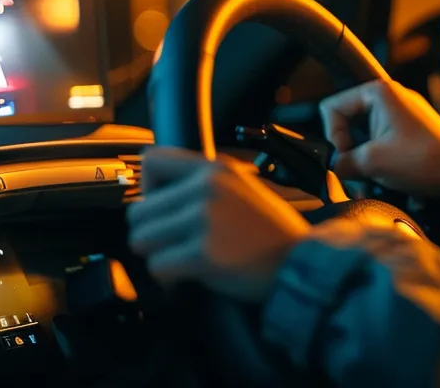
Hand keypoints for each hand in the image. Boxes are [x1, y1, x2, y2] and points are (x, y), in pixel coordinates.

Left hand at [126, 147, 311, 301]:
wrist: (302, 262)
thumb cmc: (271, 232)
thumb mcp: (242, 188)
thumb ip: (202, 184)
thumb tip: (154, 191)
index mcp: (215, 168)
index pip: (152, 161)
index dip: (149, 189)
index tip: (162, 208)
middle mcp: (207, 188)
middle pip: (137, 211)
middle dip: (152, 233)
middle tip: (177, 244)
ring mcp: (205, 220)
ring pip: (141, 240)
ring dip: (158, 255)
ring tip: (184, 259)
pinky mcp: (204, 254)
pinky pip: (158, 267)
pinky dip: (170, 277)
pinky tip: (191, 275)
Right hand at [317, 80, 439, 199]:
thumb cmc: (423, 160)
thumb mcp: (372, 162)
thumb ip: (343, 162)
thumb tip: (338, 167)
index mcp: (378, 92)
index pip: (332, 109)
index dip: (334, 137)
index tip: (349, 158)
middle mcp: (389, 99)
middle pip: (348, 127)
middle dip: (350, 158)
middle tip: (360, 180)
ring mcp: (401, 117)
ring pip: (364, 142)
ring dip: (365, 168)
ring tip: (374, 189)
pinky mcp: (410, 135)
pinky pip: (383, 149)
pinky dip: (382, 168)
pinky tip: (390, 187)